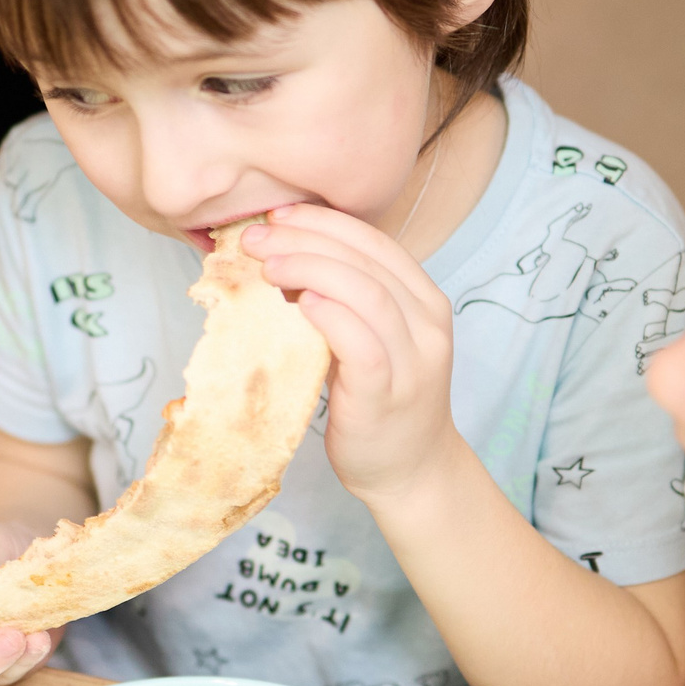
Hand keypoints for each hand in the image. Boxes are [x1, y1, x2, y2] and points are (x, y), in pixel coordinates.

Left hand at [242, 205, 456, 504]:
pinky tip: (301, 305)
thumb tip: (281, 259)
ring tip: (268, 266)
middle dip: (306, 240)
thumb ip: (342, 302)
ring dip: (312, 270)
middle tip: (257, 238)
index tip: (279, 215)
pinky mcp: (388, 394)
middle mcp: (427, 324)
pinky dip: (331, 316)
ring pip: (367, 294)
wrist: (410, 471)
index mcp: (425, 301)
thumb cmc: (381, 401)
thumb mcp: (371, 339)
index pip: (376, 242)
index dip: (325, 222)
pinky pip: (362, 343)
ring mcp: (413, 360)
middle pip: (366, 261)